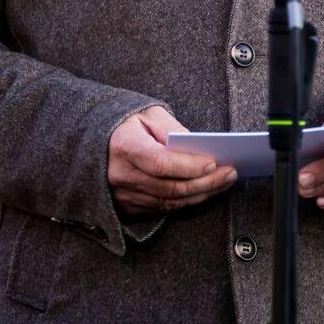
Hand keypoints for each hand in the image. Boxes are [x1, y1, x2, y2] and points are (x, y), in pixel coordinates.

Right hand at [108, 106, 238, 216]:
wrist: (93, 142)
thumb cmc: (124, 124)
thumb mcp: (147, 115)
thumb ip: (172, 129)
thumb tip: (198, 147)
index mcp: (124, 146)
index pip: (160, 162)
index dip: (189, 166)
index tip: (213, 162)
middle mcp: (121, 175)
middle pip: (170, 186)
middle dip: (205, 182)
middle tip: (230, 173)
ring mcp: (122, 195)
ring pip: (170, 202)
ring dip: (200, 194)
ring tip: (223, 182)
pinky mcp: (126, 208)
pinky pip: (162, 209)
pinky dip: (186, 201)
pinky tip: (203, 191)